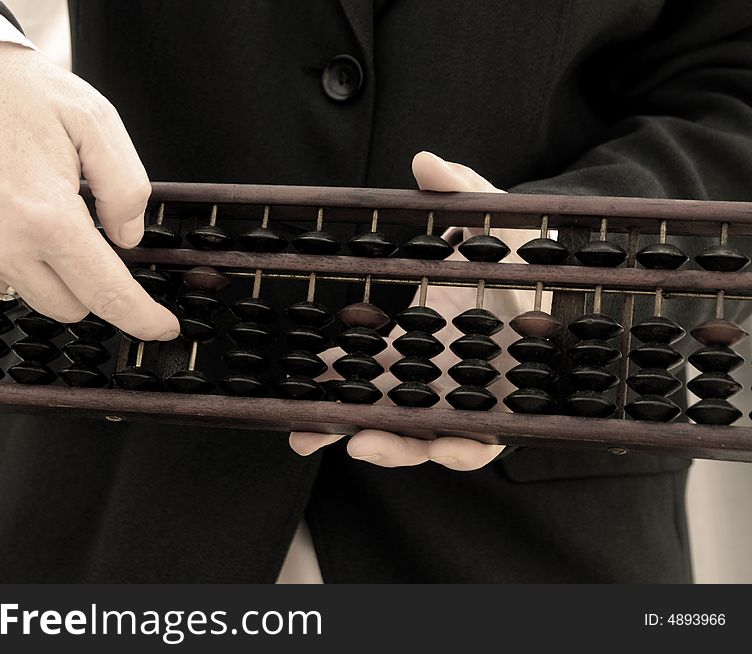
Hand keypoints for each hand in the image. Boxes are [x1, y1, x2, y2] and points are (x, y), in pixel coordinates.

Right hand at [0, 42, 177, 339]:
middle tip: (83, 230)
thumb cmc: (10, 90)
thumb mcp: (94, 120)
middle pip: (70, 306)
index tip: (161, 327)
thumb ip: (126, 187)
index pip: (106, 292)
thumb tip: (128, 238)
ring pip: (28, 294)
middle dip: (89, 281)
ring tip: (32, 208)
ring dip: (45, 268)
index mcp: (45, 217)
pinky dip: (4, 255)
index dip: (141, 317)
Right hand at [290, 151, 536, 469]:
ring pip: (422, 437)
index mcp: (422, 337)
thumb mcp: (493, 221)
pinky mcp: (514, 414)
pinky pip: (483, 442)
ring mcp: (473, 399)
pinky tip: (448, 448)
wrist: (579, 278)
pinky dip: (462, 449)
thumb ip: (462, 192)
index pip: (367, 366)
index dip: (335, 381)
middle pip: (383, 411)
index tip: (297, 393)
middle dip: (342, 425)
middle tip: (306, 433)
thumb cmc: (526, 255)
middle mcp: (440, 376)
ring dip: (389, 446)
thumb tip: (425, 160)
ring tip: (363, 444)